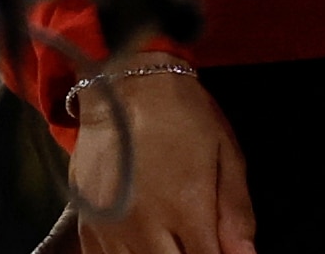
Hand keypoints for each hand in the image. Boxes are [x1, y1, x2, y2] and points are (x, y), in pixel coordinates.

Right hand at [68, 59, 256, 253]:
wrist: (124, 86)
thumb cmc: (182, 116)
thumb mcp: (225, 154)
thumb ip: (236, 212)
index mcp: (186, 207)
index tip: (220, 248)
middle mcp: (145, 226)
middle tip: (197, 239)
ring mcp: (112, 229)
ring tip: (172, 237)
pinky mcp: (88, 225)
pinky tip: (144, 240)